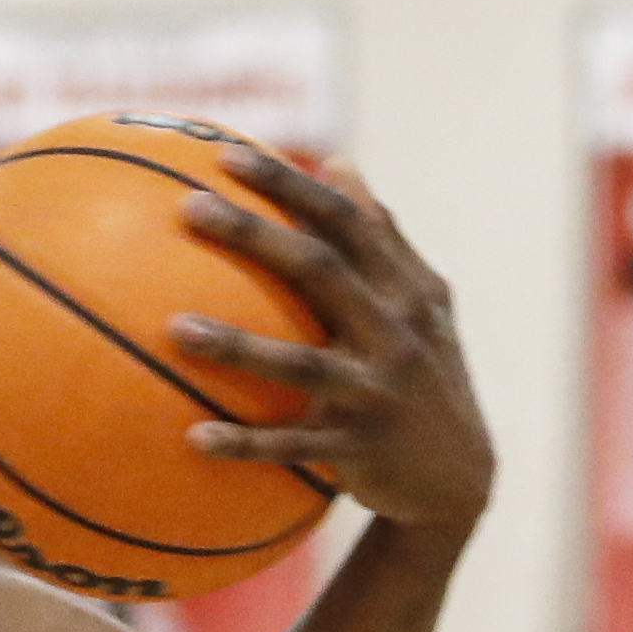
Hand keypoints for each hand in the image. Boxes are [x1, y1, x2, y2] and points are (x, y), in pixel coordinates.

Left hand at [170, 145, 494, 537]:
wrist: (459, 476)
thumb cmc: (420, 372)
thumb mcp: (419, 302)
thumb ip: (380, 238)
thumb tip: (338, 164)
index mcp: (405, 289)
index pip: (346, 221)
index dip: (290, 185)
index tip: (225, 155)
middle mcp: (396, 332)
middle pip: (321, 270)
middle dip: (255, 234)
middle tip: (187, 206)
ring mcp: (378, 392)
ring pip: (301, 364)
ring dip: (237, 346)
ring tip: (173, 329)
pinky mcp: (361, 450)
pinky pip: (294, 447)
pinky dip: (245, 444)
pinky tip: (192, 438)